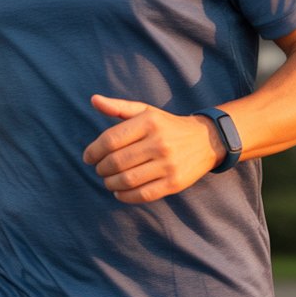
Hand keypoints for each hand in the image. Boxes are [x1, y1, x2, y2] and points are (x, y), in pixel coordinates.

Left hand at [82, 95, 224, 203]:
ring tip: (108, 181)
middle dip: (101, 169)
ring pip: (127, 180)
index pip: (110, 140)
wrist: (207, 140)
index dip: (93, 151)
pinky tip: (119, 192)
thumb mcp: (146, 111)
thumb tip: (94, 100)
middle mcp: (159, 142)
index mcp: (149, 122)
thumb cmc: (167, 126)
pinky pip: (143, 194)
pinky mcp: (174, 183)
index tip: (88, 157)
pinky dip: (125, 196)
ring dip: (110, 183)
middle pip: (117, 162)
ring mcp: (168, 164)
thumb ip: (119, 107)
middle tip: (99, 170)